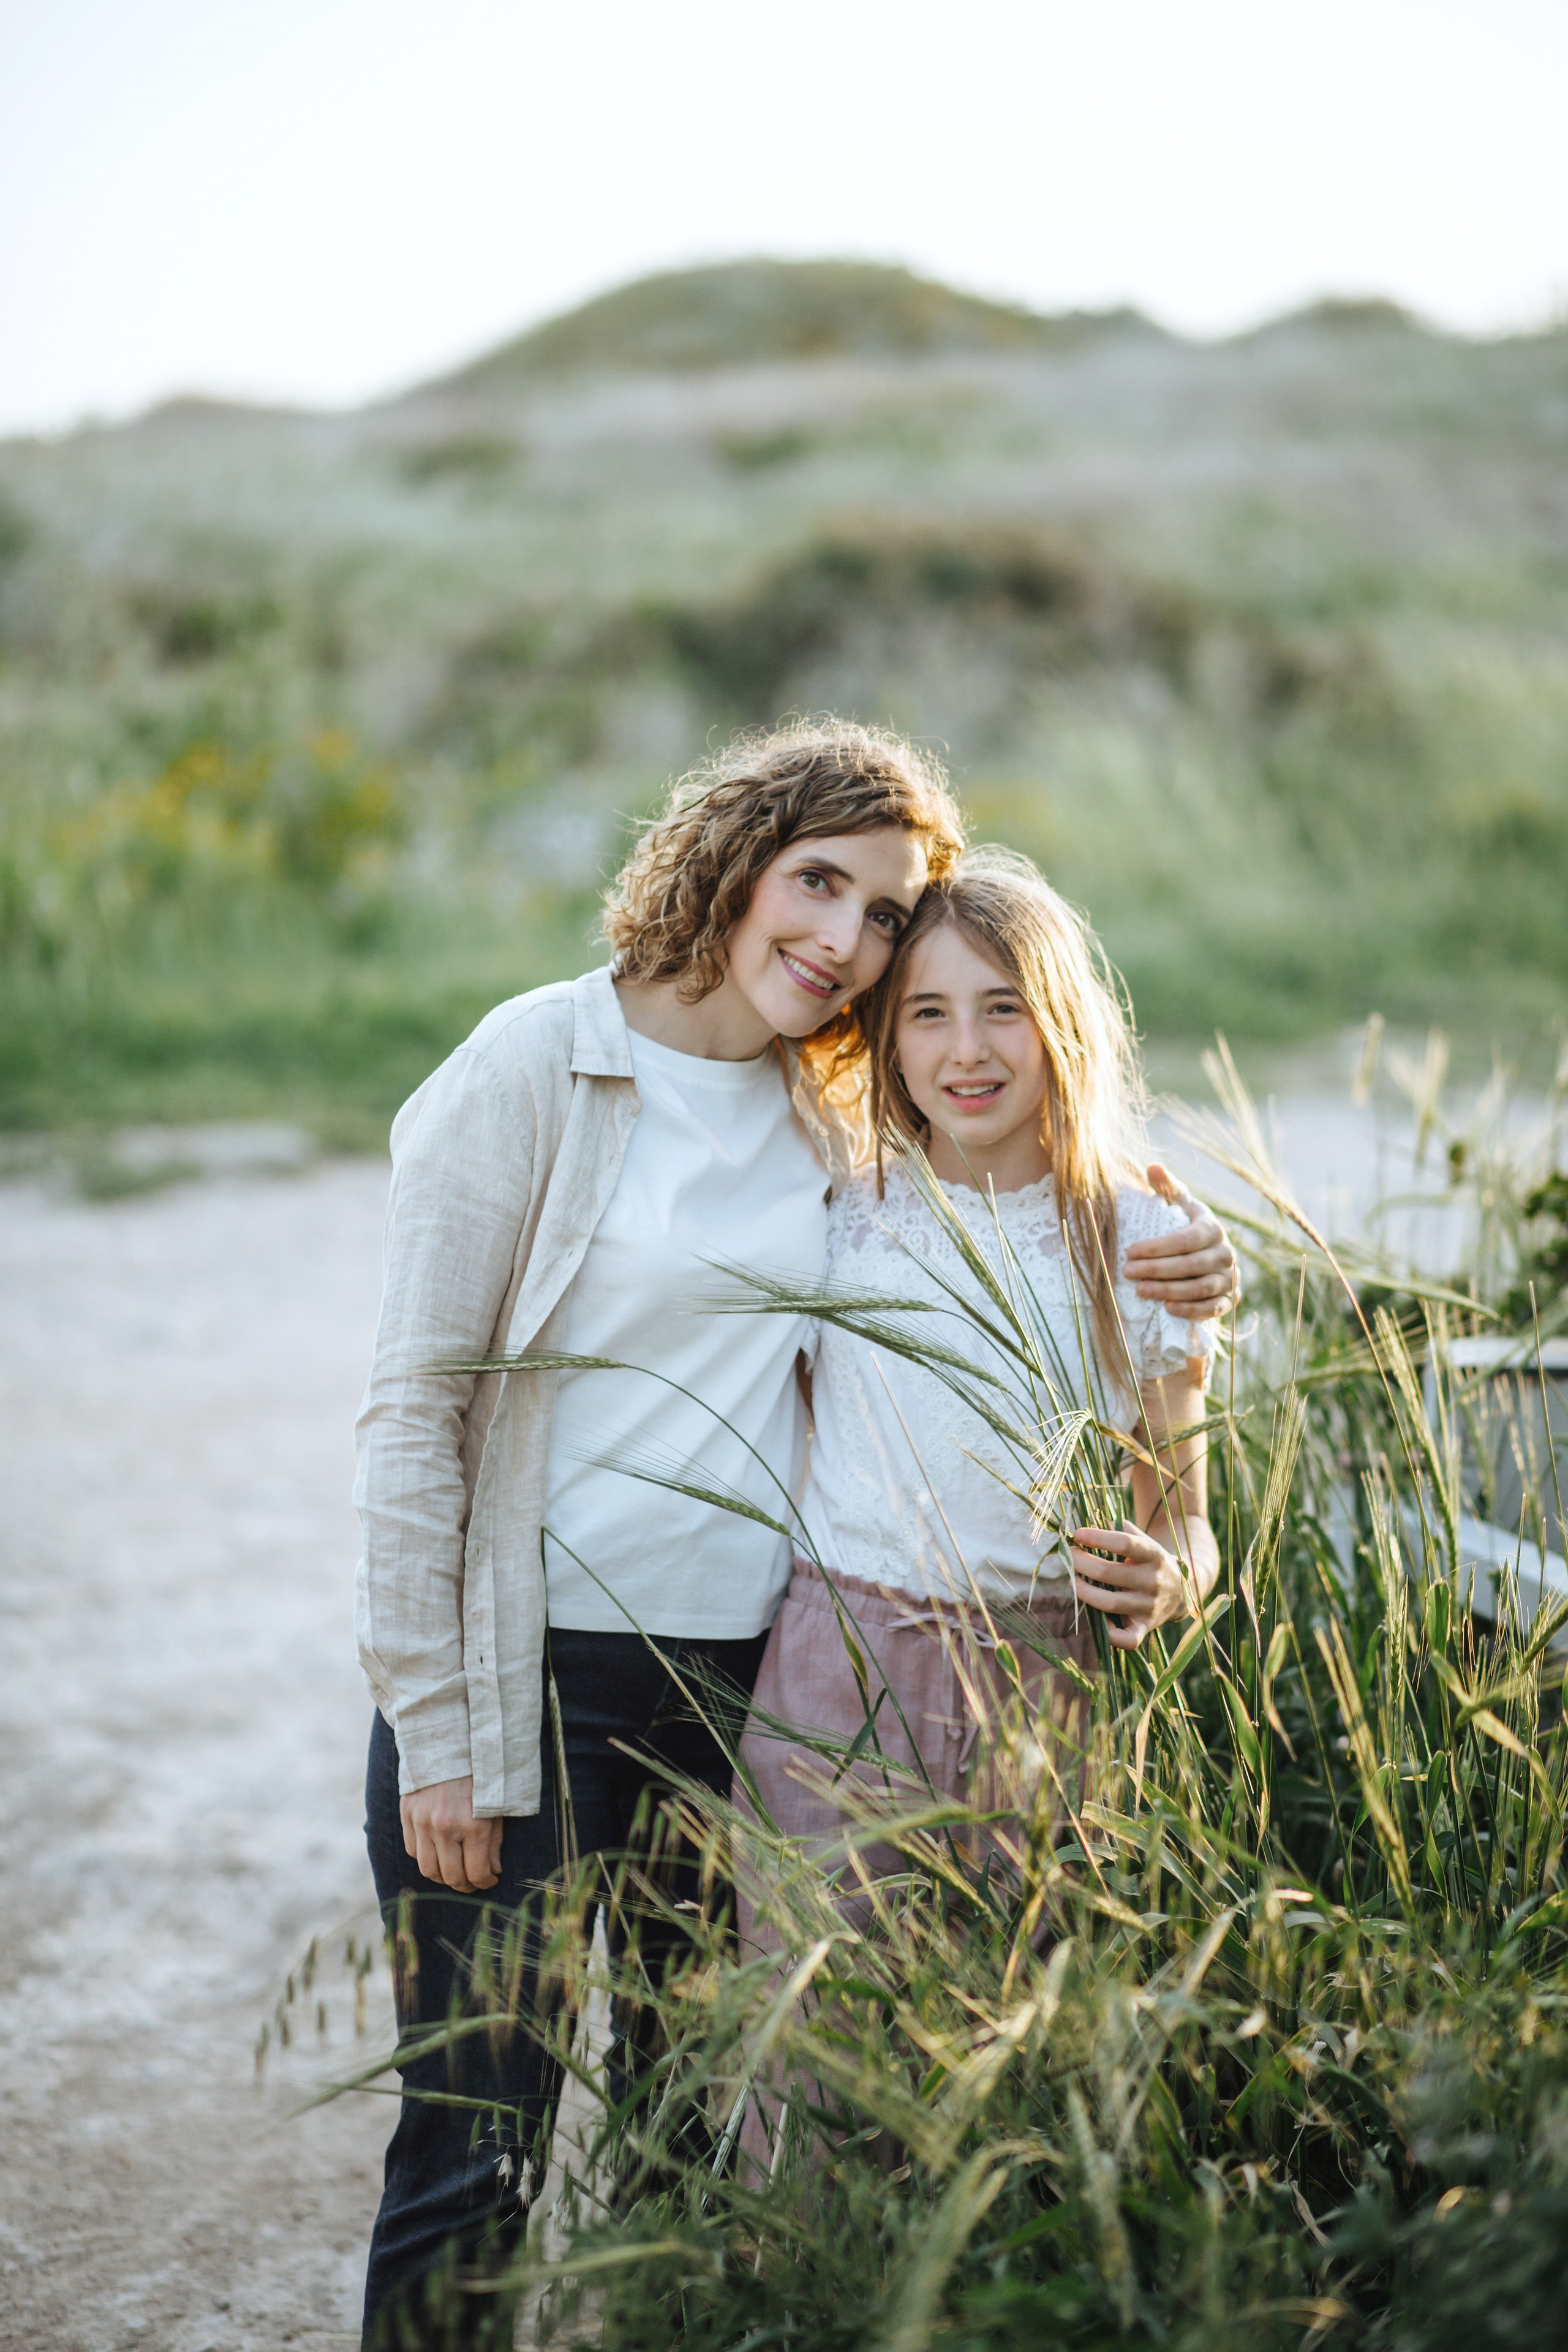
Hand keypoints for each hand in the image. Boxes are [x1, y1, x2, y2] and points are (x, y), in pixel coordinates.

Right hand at [400, 1776, 503, 1893]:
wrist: (447, 1743)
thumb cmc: (478, 1774)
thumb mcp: (496, 1804)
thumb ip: (494, 1841)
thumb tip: (493, 1871)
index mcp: (474, 1825)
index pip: (476, 1873)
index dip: (485, 1883)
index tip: (490, 1881)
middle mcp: (446, 1827)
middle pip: (451, 1877)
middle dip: (465, 1885)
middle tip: (472, 1883)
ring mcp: (423, 1822)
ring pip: (428, 1869)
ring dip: (442, 1877)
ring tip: (454, 1872)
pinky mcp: (407, 1815)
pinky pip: (413, 1850)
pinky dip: (425, 1857)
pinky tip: (437, 1852)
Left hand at [1069, 1521, 1194, 1650]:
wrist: (1184, 1592)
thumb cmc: (1153, 1563)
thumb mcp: (1146, 1542)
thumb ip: (1124, 1531)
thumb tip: (1095, 1520)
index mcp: (1154, 1555)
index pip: (1124, 1543)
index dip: (1098, 1538)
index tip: (1077, 1534)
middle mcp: (1153, 1581)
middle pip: (1109, 1574)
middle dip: (1081, 1563)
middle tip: (1069, 1556)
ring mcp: (1149, 1607)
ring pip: (1110, 1604)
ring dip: (1084, 1592)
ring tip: (1072, 1581)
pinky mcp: (1145, 1627)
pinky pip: (1126, 1639)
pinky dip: (1108, 1633)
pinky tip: (1094, 1616)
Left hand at [1122, 1164, 1238, 1320]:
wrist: (1210, 1256)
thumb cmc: (1187, 1227)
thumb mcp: (1179, 1205)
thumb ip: (1166, 1187)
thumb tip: (1152, 1166)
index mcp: (1212, 1228)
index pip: (1185, 1239)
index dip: (1157, 1247)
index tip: (1129, 1251)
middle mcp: (1226, 1253)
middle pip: (1190, 1264)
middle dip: (1156, 1269)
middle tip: (1128, 1272)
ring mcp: (1230, 1278)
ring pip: (1200, 1287)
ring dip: (1169, 1290)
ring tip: (1140, 1291)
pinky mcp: (1230, 1300)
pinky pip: (1212, 1308)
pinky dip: (1190, 1309)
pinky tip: (1167, 1307)